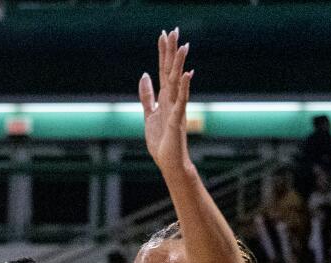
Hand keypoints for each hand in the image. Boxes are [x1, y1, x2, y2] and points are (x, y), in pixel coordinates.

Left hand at [139, 28, 193, 173]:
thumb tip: (144, 75)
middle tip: (174, 30)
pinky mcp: (177, 121)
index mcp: (165, 98)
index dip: (163, 53)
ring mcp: (176, 109)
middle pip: (171, 72)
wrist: (170, 164)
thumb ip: (147, 96)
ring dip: (180, 64)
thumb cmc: (162, 142)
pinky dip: (183, 88)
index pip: (163, 71)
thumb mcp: (149, 115)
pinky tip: (186, 74)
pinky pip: (181, 102)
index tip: (164, 34)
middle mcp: (172, 100)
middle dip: (172, 52)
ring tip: (183, 46)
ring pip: (177, 83)